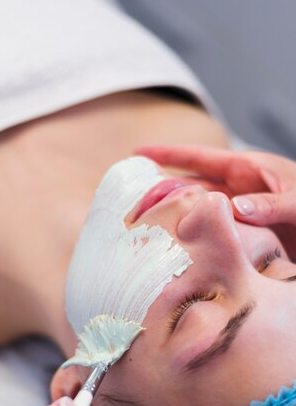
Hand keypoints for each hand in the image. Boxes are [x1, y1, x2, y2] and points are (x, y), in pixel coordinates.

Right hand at [136, 144, 295, 259]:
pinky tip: (183, 253)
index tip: (138, 152)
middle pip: (192, 188)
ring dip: (179, 220)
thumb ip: (272, 204)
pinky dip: (199, 242)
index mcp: (249, 170)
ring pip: (201, 215)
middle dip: (163, 192)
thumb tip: (234, 208)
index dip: (168, 154)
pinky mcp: (247, 238)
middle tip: (133, 204)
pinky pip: (216, 237)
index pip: (199, 158)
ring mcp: (242, 215)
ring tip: (149, 231)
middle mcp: (240, 191)